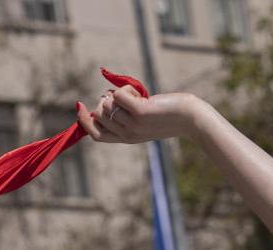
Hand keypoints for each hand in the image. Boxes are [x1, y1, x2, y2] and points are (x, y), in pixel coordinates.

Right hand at [78, 87, 208, 144]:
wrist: (192, 119)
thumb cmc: (169, 114)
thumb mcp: (143, 117)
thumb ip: (125, 113)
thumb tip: (103, 97)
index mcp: (127, 139)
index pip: (95, 135)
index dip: (84, 121)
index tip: (80, 106)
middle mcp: (128, 135)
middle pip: (99, 115)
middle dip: (105, 100)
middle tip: (124, 97)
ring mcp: (133, 125)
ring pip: (107, 103)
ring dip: (120, 93)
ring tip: (139, 96)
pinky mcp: (140, 113)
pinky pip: (118, 95)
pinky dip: (128, 88)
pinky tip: (141, 93)